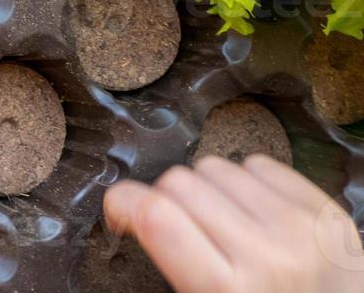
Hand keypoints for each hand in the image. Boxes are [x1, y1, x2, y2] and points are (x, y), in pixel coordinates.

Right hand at [105, 155, 363, 292]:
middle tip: (179, 228)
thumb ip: (176, 261)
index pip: (157, 218)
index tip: (119, 211)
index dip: (122, 202)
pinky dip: (246, 183)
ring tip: (224, 224)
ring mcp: (299, 228)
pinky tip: (255, 214)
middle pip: (179, 183)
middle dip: (165, 198)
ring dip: (207, 188)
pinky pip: (257, 164)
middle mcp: (265, 256)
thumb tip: (134, 210)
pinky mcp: (324, 209)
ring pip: (214, 166)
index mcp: (226, 291)